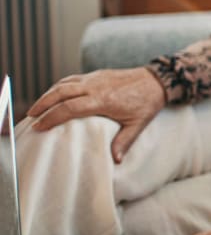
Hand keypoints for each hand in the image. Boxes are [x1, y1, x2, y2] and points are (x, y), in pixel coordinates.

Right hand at [26, 67, 166, 162]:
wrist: (157, 80)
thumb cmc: (148, 103)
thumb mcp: (139, 124)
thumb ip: (124, 142)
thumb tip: (115, 161)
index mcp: (104, 99)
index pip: (70, 107)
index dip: (52, 117)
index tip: (39, 126)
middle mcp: (96, 86)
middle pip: (61, 92)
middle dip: (42, 104)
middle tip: (30, 117)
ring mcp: (95, 78)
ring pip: (64, 83)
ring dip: (47, 94)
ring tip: (36, 108)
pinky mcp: (96, 74)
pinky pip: (72, 79)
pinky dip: (58, 87)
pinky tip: (52, 96)